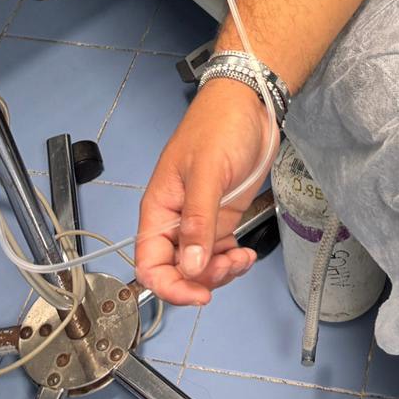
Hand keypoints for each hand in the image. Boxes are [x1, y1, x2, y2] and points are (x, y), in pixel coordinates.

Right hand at [135, 76, 275, 304]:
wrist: (249, 104)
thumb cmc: (220, 127)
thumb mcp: (206, 171)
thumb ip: (197, 221)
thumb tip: (189, 269)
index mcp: (159, 209)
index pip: (149, 263)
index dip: (169, 286)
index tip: (199, 294)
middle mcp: (175, 221)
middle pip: (176, 271)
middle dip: (202, 280)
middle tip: (230, 265)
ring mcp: (200, 222)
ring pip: (200, 268)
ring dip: (220, 274)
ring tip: (243, 258)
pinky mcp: (222, 219)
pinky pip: (219, 254)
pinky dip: (232, 262)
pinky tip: (247, 255)